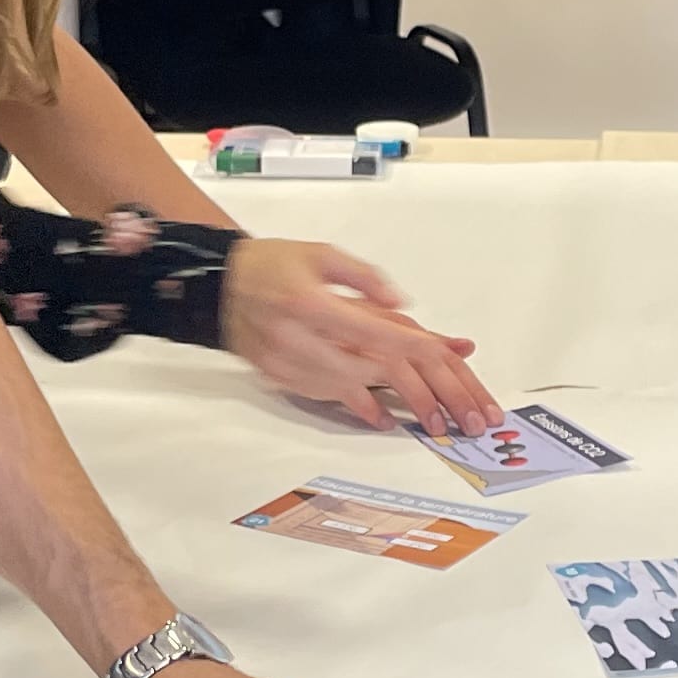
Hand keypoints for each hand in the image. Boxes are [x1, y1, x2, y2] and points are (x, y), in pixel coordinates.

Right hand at [218, 237, 499, 435]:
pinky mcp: (283, 377)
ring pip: (355, 389)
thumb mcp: (322, 255)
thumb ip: (363, 278)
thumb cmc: (272, 265)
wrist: (218, 287)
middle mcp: (302, 340)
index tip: (452, 367)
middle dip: (425, 397)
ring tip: (437, 422)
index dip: (421, 354)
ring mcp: (291, 364)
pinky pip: (328, 397)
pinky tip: (385, 420)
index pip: (379, 334)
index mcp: (314, 306)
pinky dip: (359, 407)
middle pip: (376, 372)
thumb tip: (400, 304)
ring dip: (397, 406)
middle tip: (459, 417)